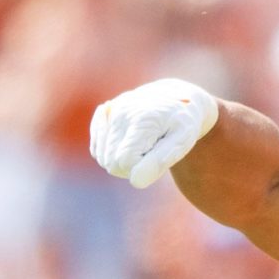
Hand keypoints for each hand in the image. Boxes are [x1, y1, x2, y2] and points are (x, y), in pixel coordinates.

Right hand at [89, 79, 220, 188]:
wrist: (176, 97)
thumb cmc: (181, 123)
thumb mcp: (182, 142)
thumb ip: (160, 162)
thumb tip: (135, 181)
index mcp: (141, 120)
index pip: (125, 162)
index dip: (140, 169)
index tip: (157, 157)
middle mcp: (120, 113)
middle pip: (111, 162)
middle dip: (130, 167)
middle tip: (151, 153)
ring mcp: (109, 112)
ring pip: (101, 157)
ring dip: (120, 161)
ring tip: (142, 147)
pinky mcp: (102, 114)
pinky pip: (96, 149)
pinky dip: (111, 153)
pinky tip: (128, 143)